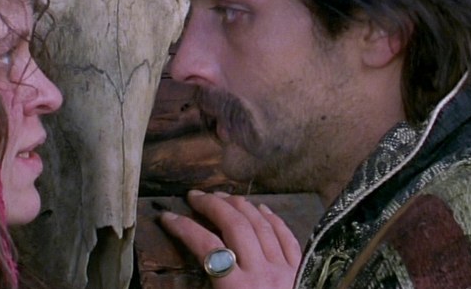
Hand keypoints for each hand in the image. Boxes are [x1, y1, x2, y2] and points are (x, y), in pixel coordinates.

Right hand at [159, 190, 300, 288]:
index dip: (184, 228)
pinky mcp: (303, 272)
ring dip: (240, 206)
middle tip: (194, 196)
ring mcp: (285, 269)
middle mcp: (262, 273)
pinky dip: (272, 219)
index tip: (167, 217)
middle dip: (212, 206)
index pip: (205, 247)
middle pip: (235, 226)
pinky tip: (261, 209)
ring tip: (222, 196)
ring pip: (261, 225)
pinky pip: (287, 237)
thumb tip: (191, 275)